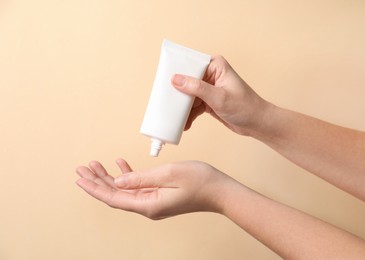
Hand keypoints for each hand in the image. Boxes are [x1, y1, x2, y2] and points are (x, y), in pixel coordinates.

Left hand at [76, 159, 232, 219]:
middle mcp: (148, 206)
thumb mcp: (168, 174)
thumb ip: (141, 178)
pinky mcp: (159, 196)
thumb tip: (118, 181)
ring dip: (109, 178)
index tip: (80, 178)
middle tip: (82, 168)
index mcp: (148, 205)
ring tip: (95, 165)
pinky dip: (128, 176)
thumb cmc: (199, 181)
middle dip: (97, 181)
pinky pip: (137, 187)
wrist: (219, 191)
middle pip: (115, 195)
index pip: (113, 198)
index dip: (95, 188)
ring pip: (124, 190)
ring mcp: (154, 201)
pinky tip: (121, 165)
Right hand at [171, 55, 271, 136]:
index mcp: (215, 66)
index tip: (164, 84)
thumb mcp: (219, 97)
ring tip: (174, 119)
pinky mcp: (208, 101)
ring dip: (181, 108)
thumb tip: (176, 79)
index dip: (176, 73)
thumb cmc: (245, 107)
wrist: (257, 123)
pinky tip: (184, 124)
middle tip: (165, 104)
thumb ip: (197, 88)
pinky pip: (193, 106)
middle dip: (176, 94)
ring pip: (188, 96)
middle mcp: (210, 75)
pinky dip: (188, 115)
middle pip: (186, 81)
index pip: (190, 65)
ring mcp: (208, 88)